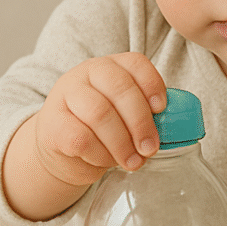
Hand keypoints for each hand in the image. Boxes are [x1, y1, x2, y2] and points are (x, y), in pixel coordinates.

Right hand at [33, 53, 166, 186]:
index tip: (162, 109)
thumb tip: (174, 129)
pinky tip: (107, 162)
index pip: (135, 63)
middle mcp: (86, 73)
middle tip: (150, 148)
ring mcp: (65, 96)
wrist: (61, 148)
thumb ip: (144, 113)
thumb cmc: (102, 129)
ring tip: (133, 162)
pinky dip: (101, 155)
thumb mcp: (123, 113)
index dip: (152, 84)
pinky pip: (82, 139)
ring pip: (100, 114)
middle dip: (141, 121)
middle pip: (120, 88)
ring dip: (122, 143)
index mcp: (111, 66)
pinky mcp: (52, 124)